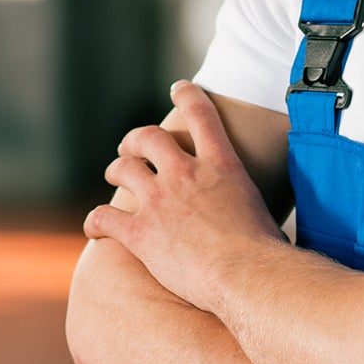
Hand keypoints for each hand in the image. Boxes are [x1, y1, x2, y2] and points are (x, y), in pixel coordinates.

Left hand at [85, 81, 284, 311]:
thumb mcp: (268, 208)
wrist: (248, 276)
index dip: (187, 95)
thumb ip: (255, 199)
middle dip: (136, 139)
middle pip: (149, 137)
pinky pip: (105, 217)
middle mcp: (187, 174)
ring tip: (115, 173)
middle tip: (132, 148)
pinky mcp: (141, 231)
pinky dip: (96, 221)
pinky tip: (94, 228)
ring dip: (116, 169)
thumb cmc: (267, 253)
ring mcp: (160, 200)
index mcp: (222, 165)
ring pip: (124, 169)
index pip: (201, 115)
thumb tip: (269, 210)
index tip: (179, 87)